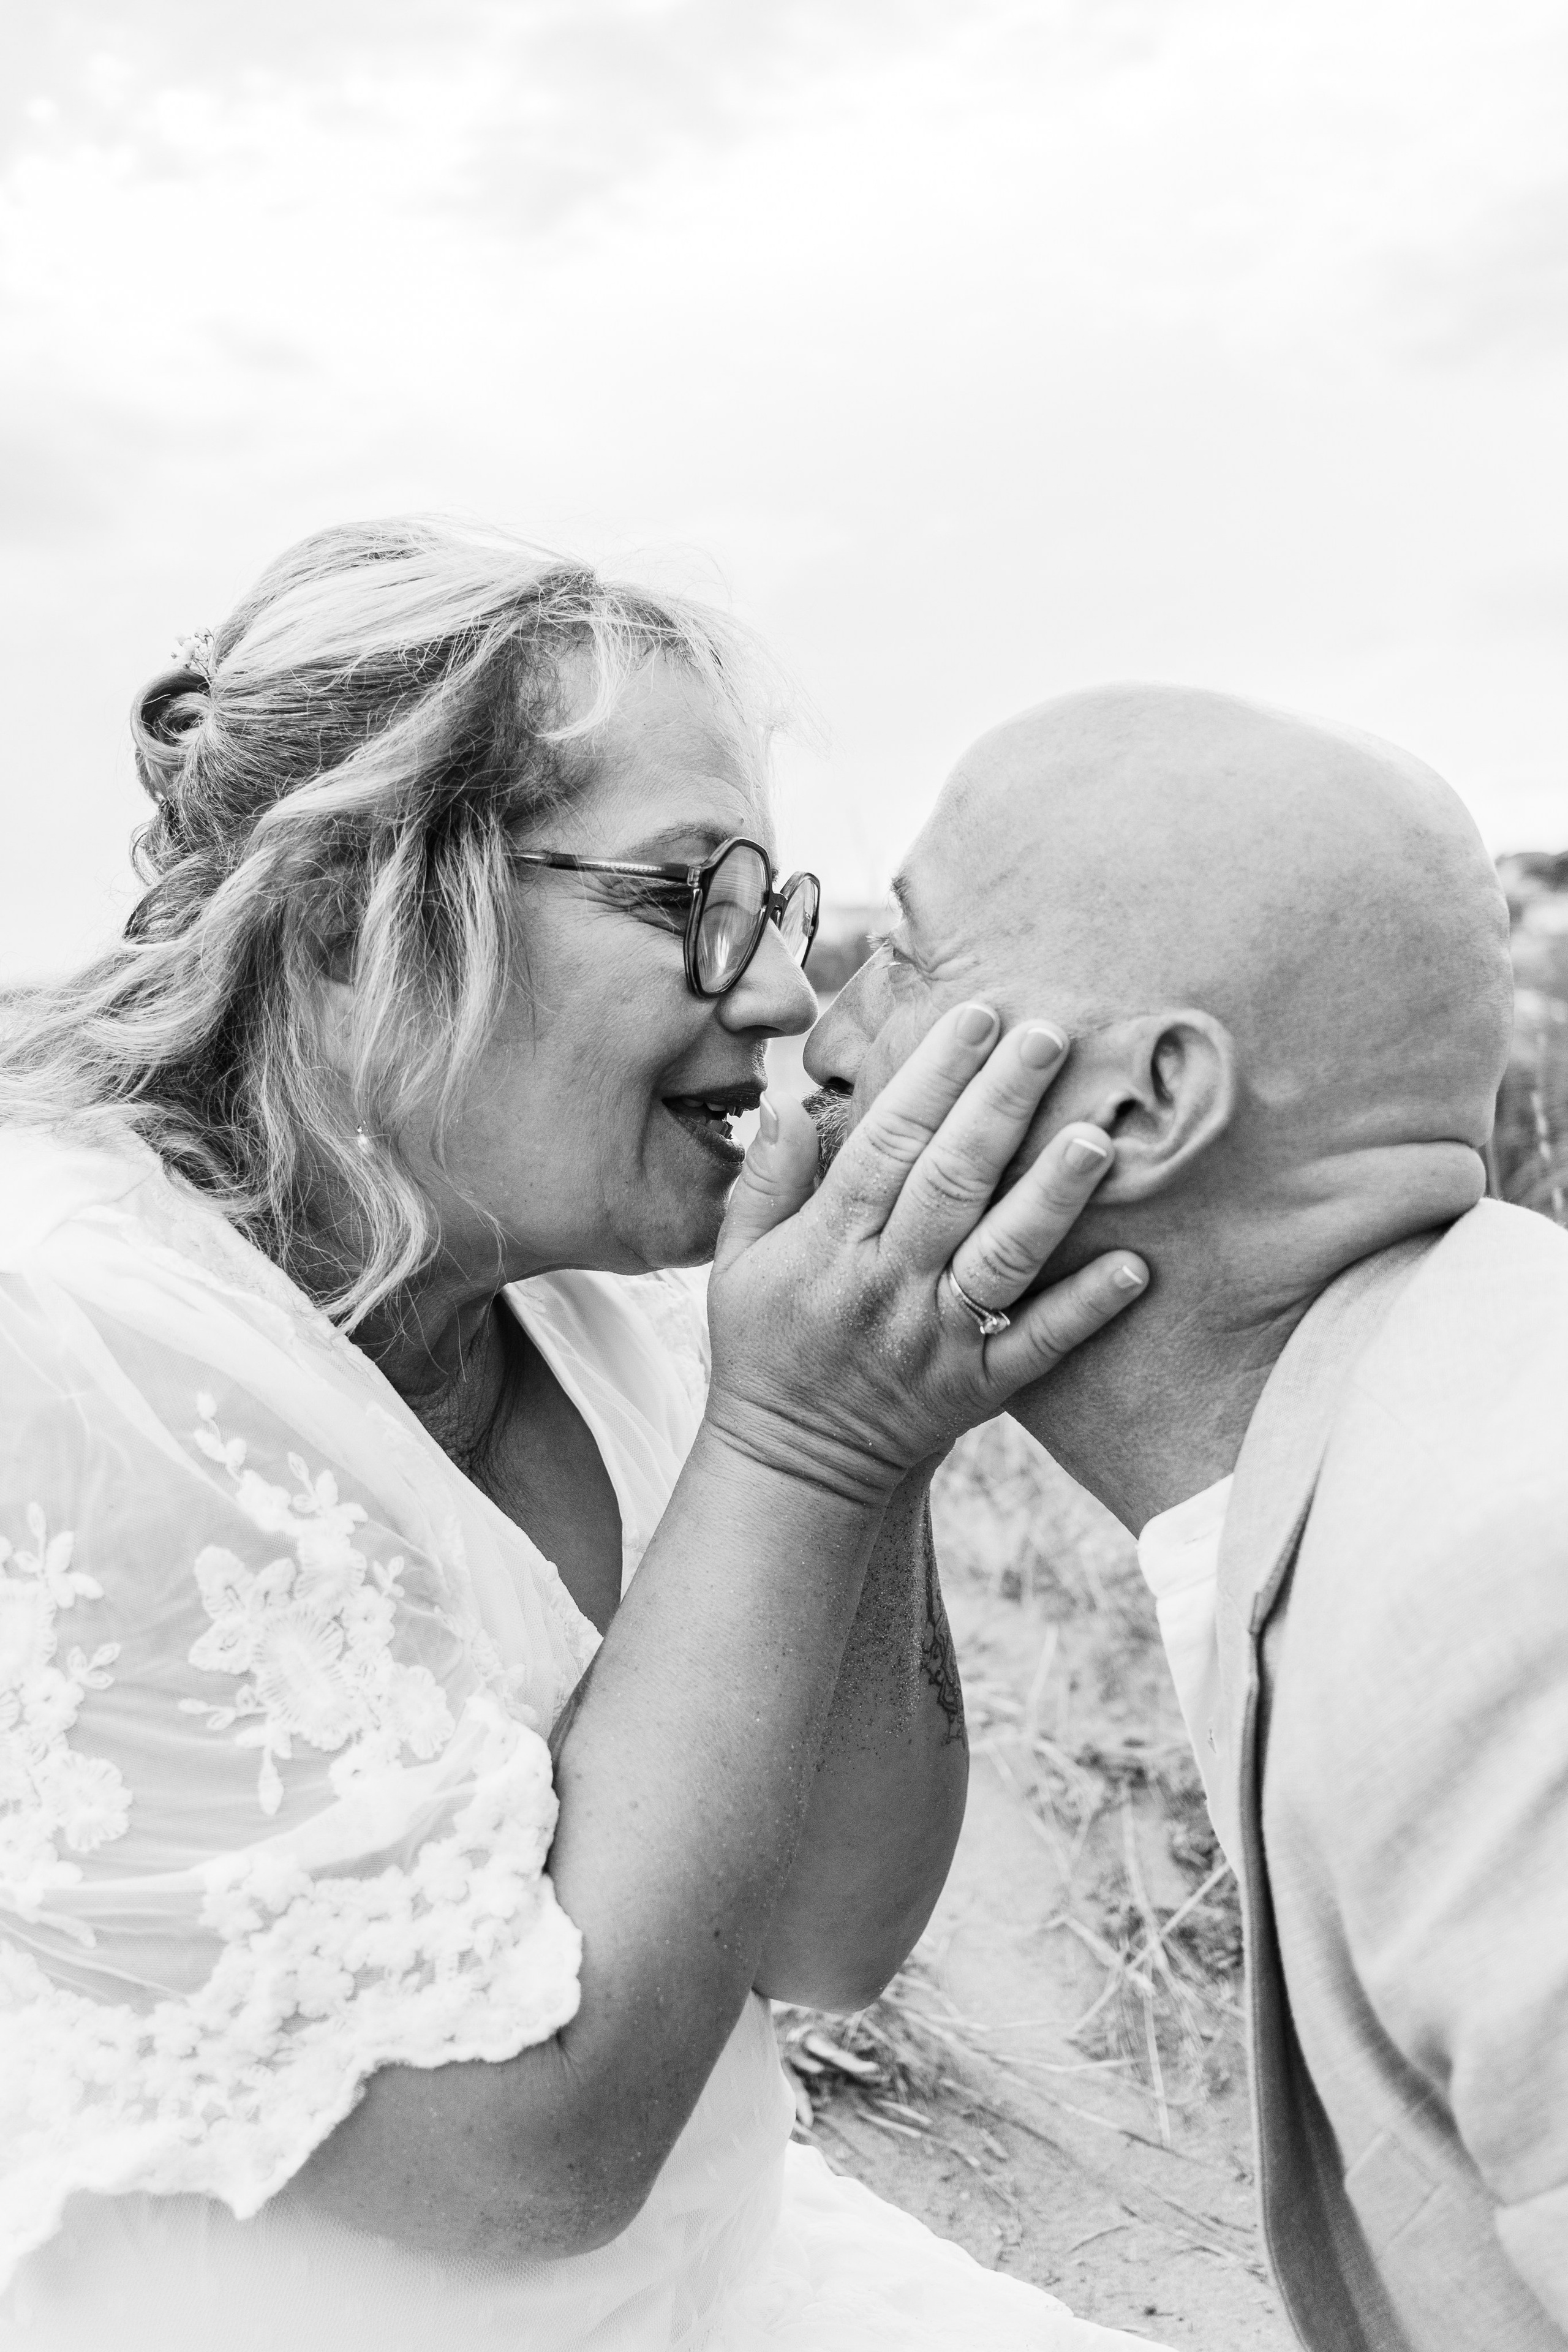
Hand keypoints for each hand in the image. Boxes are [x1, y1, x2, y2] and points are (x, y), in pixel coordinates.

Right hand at [705, 1002, 1147, 1501]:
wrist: (793, 1469)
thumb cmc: (766, 1347)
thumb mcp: (734, 1261)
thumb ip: (764, 1181)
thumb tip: (788, 1101)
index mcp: (831, 1243)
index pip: (886, 1144)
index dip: (931, 1077)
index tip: (976, 1015)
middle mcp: (889, 1283)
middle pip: (952, 1182)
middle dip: (1001, 1104)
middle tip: (1051, 1035)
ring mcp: (939, 1337)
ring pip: (1001, 1256)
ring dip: (1051, 1196)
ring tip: (1097, 1137)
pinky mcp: (980, 1388)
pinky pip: (1038, 1346)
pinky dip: (1086, 1309)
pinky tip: (1136, 1265)